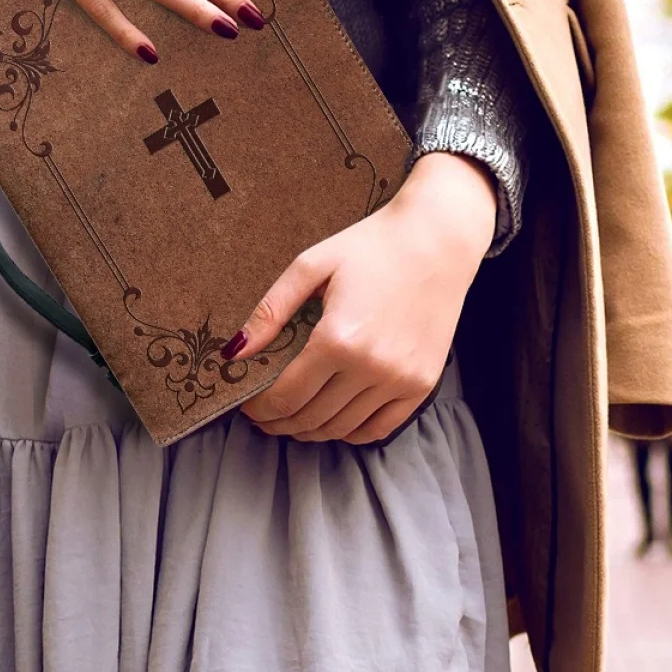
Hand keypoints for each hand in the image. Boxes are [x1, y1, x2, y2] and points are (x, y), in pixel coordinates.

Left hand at [234, 152, 497, 443]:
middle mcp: (370, 366)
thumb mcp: (311, 266)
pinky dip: (351, 432)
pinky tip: (333, 422)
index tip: (246, 407)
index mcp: (337, 338)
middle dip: (279, 423)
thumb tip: (234, 352)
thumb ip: (270, 312)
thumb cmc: (370, 247)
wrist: (437, 239)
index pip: (286, 396)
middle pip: (311, 417)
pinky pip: (380, 428)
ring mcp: (400, 379)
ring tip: (292, 420)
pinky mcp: (422, 384)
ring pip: (342, 427)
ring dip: (311, 431)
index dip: (260, 409)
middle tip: (263, 418)